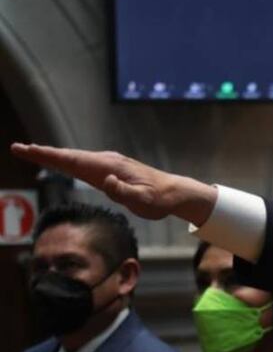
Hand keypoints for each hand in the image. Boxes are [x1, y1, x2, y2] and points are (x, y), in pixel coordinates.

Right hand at [10, 143, 216, 224]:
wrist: (175, 192)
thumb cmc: (159, 200)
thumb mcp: (144, 202)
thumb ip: (125, 193)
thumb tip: (107, 181)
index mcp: (110, 168)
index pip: (73, 161)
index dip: (49, 156)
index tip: (28, 150)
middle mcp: (107, 161)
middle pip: (69, 156)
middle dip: (43, 152)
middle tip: (18, 148)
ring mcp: (109, 163)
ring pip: (75, 158)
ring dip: (53, 155)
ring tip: (32, 152)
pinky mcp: (112, 169)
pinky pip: (84, 163)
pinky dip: (68, 160)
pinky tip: (61, 161)